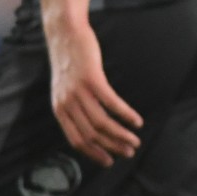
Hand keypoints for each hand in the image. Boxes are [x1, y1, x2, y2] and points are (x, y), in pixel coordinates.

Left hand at [48, 21, 141, 166]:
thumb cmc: (69, 61)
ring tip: (135, 140)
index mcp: (60, 109)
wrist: (65, 34)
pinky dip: (126, 114)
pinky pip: (112, 103)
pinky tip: (136, 120)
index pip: (76, 140)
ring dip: (121, 134)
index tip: (109, 161)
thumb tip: (90, 124)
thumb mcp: (65, 87)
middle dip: (112, 147)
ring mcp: (79, 92)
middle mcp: (67, 104)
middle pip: (91, 134)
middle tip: (129, 152)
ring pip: (102, 123)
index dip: (94, 153)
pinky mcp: (92, 79)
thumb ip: (74, 106)